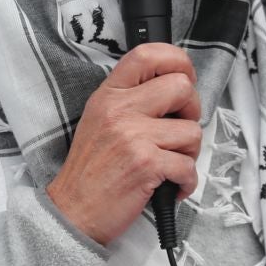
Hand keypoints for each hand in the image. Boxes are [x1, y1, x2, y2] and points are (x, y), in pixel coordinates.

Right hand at [46, 43, 201, 245]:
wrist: (73, 211)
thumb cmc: (91, 170)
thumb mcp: (100, 120)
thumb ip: (130, 99)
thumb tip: (175, 89)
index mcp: (109, 95)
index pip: (147, 54)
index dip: (177, 60)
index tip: (185, 77)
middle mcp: (120, 109)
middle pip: (182, 87)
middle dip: (192, 111)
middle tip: (179, 131)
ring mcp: (133, 135)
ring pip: (192, 131)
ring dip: (189, 154)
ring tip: (170, 165)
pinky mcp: (146, 164)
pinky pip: (189, 166)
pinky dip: (186, 182)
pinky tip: (171, 186)